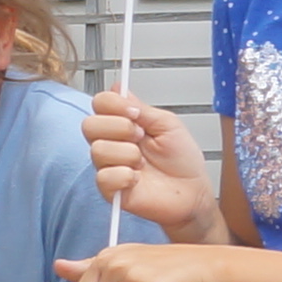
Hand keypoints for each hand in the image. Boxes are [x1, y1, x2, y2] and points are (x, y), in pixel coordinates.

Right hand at [86, 86, 212, 236]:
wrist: (192, 192)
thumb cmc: (182, 161)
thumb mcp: (168, 124)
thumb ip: (142, 108)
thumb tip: (119, 88)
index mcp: (123, 124)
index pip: (100, 103)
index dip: (114, 104)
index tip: (135, 112)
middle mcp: (112, 143)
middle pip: (89, 124)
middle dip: (120, 128)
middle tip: (142, 137)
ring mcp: (109, 166)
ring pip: (98, 150)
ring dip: (128, 155)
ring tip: (143, 163)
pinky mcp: (110, 189)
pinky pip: (104, 177)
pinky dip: (125, 176)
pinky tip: (138, 179)